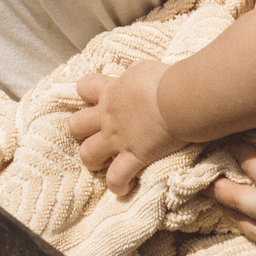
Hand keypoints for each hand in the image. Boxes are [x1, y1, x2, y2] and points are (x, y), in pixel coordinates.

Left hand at [67, 62, 180, 195]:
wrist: (179, 99)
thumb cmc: (166, 79)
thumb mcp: (144, 69)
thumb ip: (133, 76)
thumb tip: (135, 77)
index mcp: (110, 91)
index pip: (84, 87)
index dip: (87, 93)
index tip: (97, 98)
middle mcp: (108, 116)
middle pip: (75, 126)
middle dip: (82, 132)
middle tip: (98, 135)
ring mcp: (118, 139)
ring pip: (87, 154)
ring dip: (94, 161)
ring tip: (106, 163)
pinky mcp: (134, 157)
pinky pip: (116, 178)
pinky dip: (118, 185)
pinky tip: (125, 186)